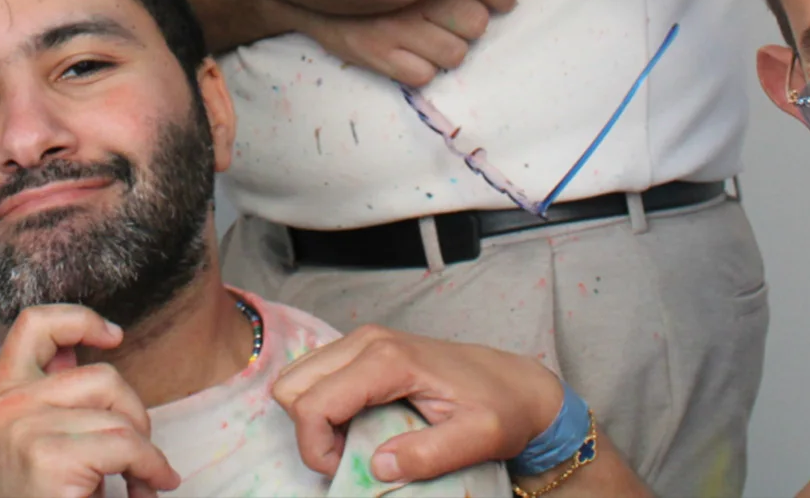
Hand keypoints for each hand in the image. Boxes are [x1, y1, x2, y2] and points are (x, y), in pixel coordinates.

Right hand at [0, 304, 182, 497]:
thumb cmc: (47, 496)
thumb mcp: (40, 436)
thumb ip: (56, 390)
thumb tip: (87, 344)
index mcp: (0, 393)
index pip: (33, 324)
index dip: (78, 319)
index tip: (113, 335)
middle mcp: (6, 404)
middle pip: (102, 377)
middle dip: (135, 415)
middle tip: (137, 453)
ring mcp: (24, 428)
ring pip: (119, 416)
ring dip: (144, 449)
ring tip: (139, 478)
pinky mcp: (49, 456)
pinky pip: (127, 446)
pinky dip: (151, 468)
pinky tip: (148, 488)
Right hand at [270, 324, 560, 484]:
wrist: (517, 382)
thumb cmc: (500, 408)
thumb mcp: (478, 439)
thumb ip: (429, 455)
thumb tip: (379, 466)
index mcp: (387, 361)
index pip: (312, 404)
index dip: (315, 448)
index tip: (345, 470)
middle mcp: (367, 341)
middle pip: (292, 386)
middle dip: (308, 432)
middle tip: (345, 457)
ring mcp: (363, 339)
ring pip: (297, 377)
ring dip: (311, 417)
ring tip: (350, 442)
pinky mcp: (364, 347)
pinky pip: (316, 374)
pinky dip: (320, 403)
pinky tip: (354, 423)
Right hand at [299, 0, 516, 86]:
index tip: (498, 1)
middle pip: (476, 23)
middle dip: (467, 24)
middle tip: (447, 18)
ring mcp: (394, 26)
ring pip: (456, 54)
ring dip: (446, 48)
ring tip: (425, 36)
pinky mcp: (376, 56)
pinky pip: (423, 75)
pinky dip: (419, 68)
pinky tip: (404, 51)